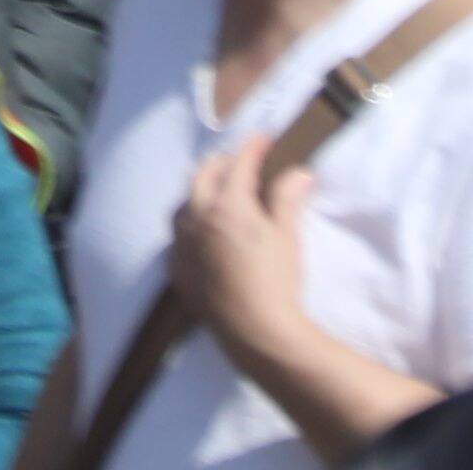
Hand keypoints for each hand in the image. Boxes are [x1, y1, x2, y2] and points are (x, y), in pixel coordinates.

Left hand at [168, 125, 325, 369]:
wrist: (256, 332)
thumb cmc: (277, 281)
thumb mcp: (287, 236)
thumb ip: (286, 198)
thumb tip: (298, 172)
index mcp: (227, 205)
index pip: (239, 164)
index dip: (253, 147)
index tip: (264, 139)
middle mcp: (198, 219)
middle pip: (203, 177)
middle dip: (222, 164)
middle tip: (240, 163)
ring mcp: (183, 246)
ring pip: (183, 206)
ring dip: (198, 192)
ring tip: (214, 193)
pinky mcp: (178, 271)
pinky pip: (175, 238)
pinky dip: (186, 226)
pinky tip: (197, 233)